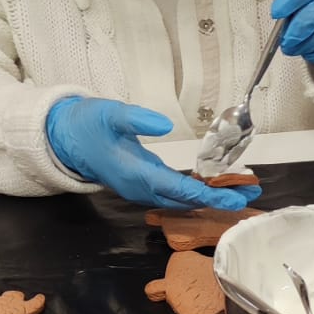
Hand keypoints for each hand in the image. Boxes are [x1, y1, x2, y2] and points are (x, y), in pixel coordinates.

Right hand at [44, 97, 262, 210]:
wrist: (65, 139)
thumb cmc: (87, 124)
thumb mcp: (109, 113)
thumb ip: (137, 118)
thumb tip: (165, 125)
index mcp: (137, 174)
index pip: (179, 190)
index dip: (209, 194)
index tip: (234, 197)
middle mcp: (141, 188)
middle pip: (185, 200)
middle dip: (218, 200)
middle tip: (249, 194)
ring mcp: (141, 189)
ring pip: (180, 200)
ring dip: (209, 197)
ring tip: (237, 191)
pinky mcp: (142, 183)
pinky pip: (173, 193)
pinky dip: (194, 191)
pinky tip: (211, 185)